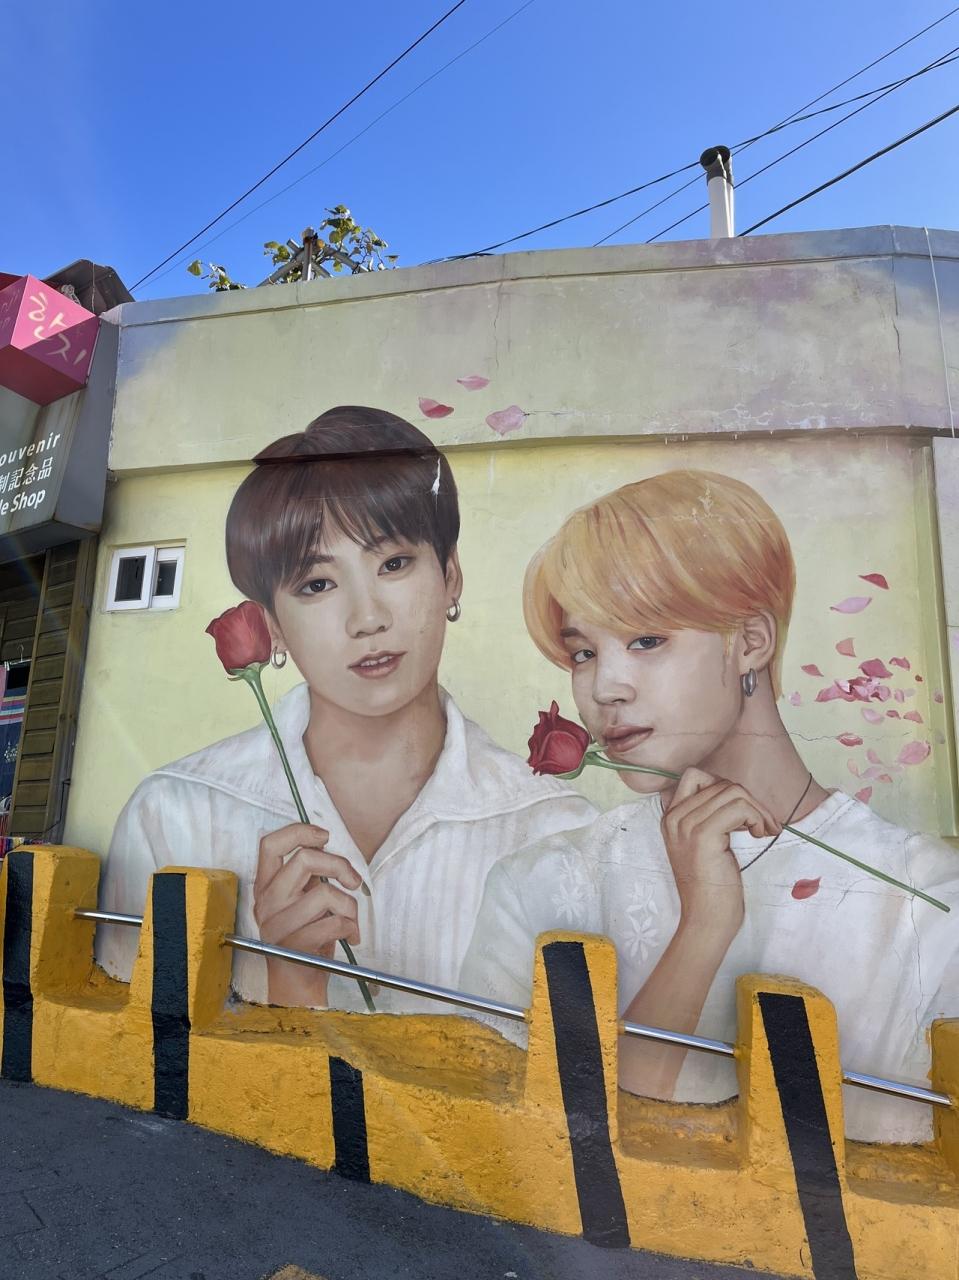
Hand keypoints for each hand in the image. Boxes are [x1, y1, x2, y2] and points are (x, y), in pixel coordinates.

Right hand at [252, 822, 362, 1006]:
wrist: (297, 984)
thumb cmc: (306, 937)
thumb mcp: (301, 900)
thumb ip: (308, 875)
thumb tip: (328, 847)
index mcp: (266, 886)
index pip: (270, 844)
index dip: (300, 832)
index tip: (325, 836)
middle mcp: (266, 902)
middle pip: (305, 859)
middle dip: (340, 865)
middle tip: (353, 881)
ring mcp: (278, 925)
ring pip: (325, 893)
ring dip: (350, 906)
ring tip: (350, 919)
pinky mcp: (294, 945)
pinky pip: (335, 922)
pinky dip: (351, 927)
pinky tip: (351, 936)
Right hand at [660, 768, 779, 935]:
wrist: (706, 919)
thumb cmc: (711, 887)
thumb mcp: (703, 844)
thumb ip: (708, 816)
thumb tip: (734, 793)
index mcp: (670, 817)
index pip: (696, 776)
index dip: (724, 787)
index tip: (741, 813)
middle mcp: (673, 817)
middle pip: (720, 782)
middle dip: (749, 800)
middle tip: (763, 825)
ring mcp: (686, 826)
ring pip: (732, 792)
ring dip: (757, 809)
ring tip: (763, 831)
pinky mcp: (702, 836)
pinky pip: (738, 808)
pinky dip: (756, 817)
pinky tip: (759, 835)